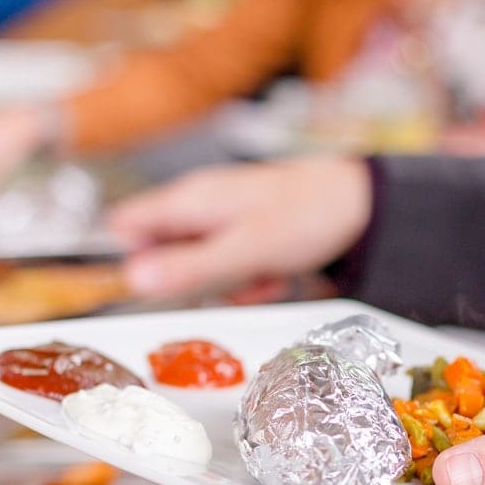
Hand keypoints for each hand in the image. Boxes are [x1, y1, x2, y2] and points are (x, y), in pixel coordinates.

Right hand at [108, 157, 370, 299]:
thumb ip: (188, 267)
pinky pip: (230, 265)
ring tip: (259, 275)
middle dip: (191, 279)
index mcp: (188, 201)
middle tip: (224, 281)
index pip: (126, 226)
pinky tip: (273, 274)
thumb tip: (132, 280)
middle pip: (164, 253)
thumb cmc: (306, 216)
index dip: (134, 259)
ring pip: (200, 265)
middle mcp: (199, 205)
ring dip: (226, 282)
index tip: (164, 283)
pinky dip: (249, 277)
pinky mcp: (246, 232)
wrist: (358, 205)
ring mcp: (223, 218)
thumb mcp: (243, 251)